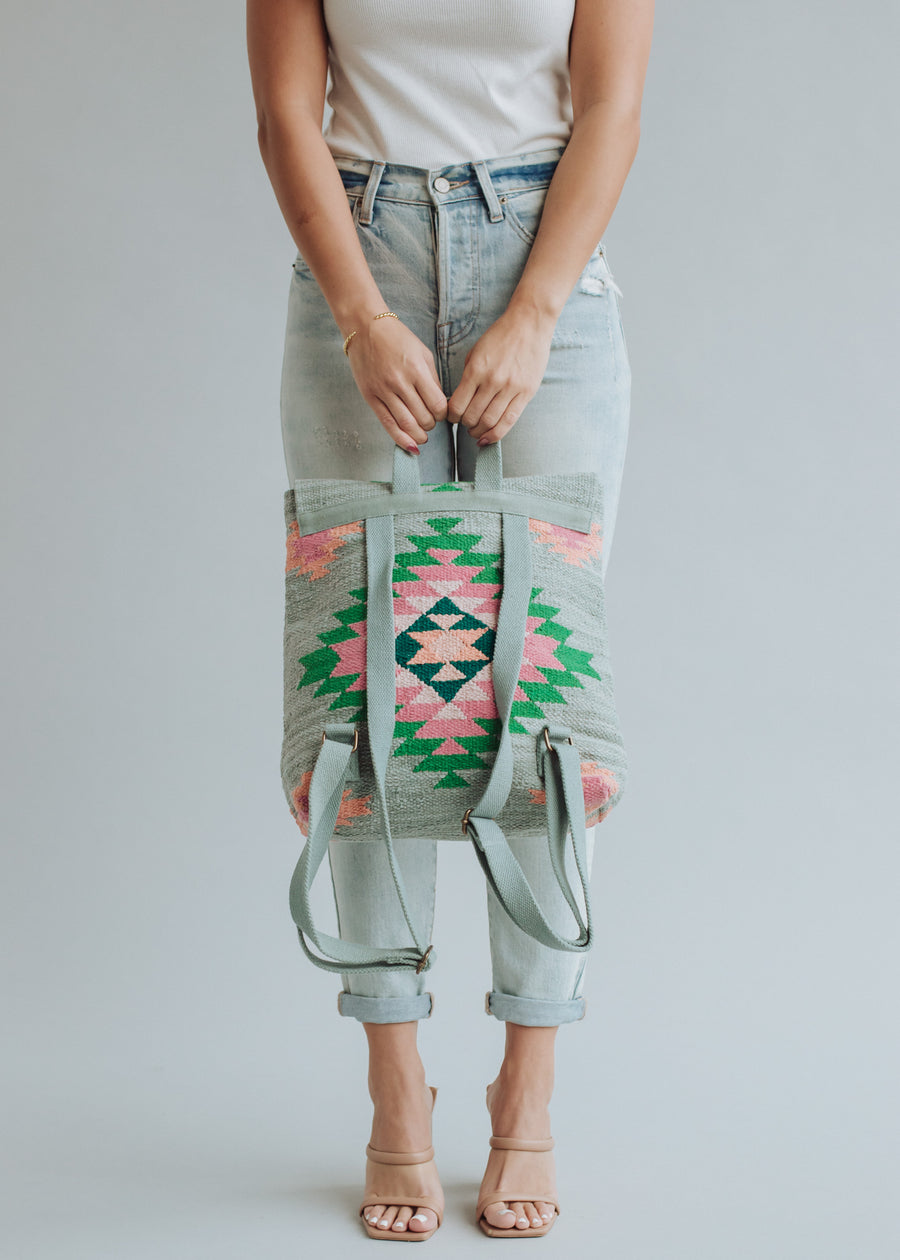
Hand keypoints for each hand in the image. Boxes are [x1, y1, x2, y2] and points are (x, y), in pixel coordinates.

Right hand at [345, 315, 448, 452]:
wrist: (365, 328)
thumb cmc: (397, 339)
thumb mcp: (423, 353)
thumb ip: (432, 380)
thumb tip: (439, 405)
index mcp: (416, 370)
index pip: (437, 405)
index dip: (443, 414)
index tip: (441, 412)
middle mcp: (399, 382)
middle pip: (423, 417)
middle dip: (432, 424)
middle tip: (431, 420)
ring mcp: (383, 391)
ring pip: (407, 424)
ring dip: (419, 434)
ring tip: (423, 435)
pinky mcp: (371, 397)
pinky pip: (388, 424)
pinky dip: (401, 439)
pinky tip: (411, 446)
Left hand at [446, 307, 555, 443]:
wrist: (529, 324)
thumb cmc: (500, 337)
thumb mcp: (476, 352)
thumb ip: (467, 377)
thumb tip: (458, 402)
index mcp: (476, 370)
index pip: (457, 405)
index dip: (451, 416)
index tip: (452, 417)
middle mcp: (492, 381)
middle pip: (472, 416)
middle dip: (464, 425)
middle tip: (464, 425)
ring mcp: (511, 388)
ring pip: (489, 422)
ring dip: (478, 432)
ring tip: (475, 432)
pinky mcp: (526, 393)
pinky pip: (509, 421)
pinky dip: (495, 434)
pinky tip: (487, 439)